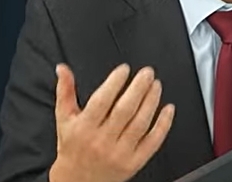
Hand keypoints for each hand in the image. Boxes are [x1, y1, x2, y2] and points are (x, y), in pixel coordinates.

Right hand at [49, 63, 174, 181]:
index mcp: (84, 128)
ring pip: (140, 124)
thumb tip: (62, 68)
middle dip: (138, 88)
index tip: (124, 69)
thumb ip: (65, 91)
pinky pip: (152, 142)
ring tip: (156, 84)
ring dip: (151, 101)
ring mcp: (119, 153)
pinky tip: (168, 109)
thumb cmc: (72, 146)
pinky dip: (163, 124)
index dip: (114, 82)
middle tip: (147, 72)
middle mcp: (102, 141)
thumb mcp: (64, 118)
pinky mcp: (133, 163)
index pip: (101, 101)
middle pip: (124, 110)